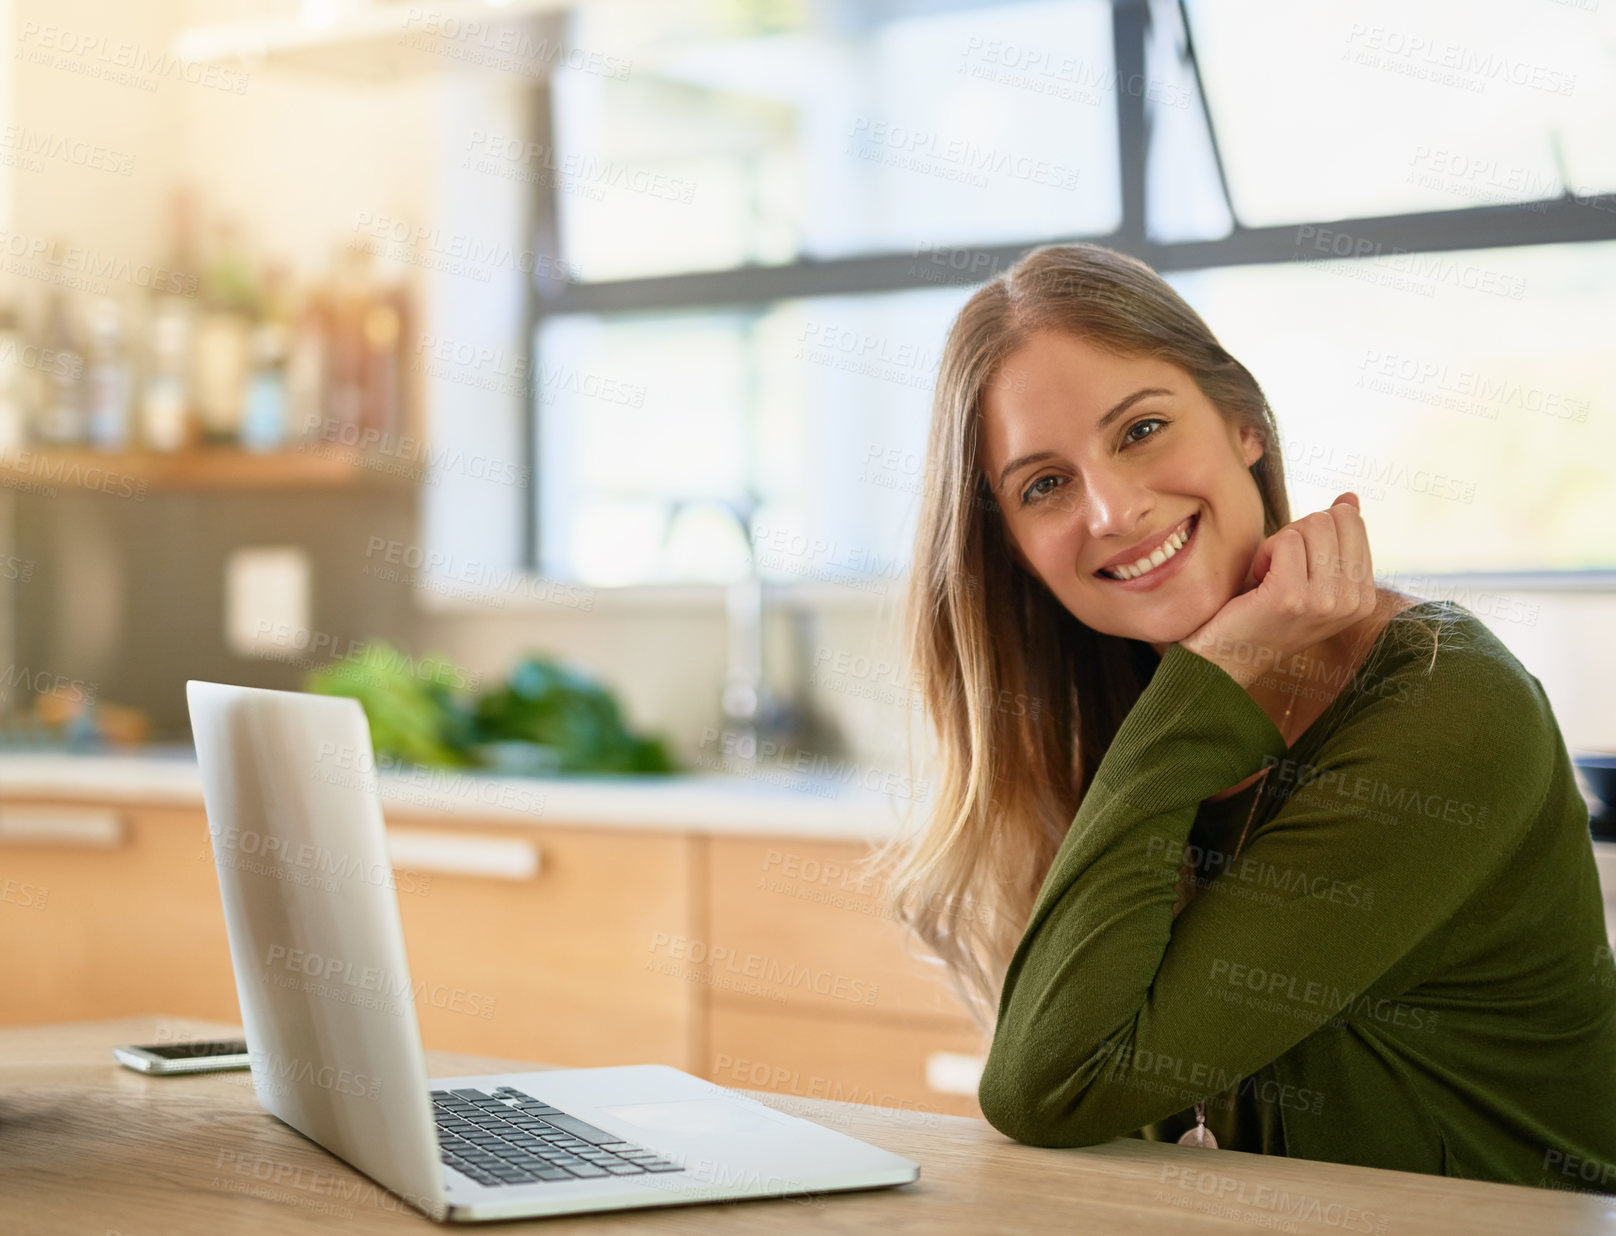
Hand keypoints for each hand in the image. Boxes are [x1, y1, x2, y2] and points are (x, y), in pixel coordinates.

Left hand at [1178, 493, 1379, 688]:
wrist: (1224, 659)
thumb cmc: (1260, 612)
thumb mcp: (1308, 575)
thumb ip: (1334, 538)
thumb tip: (1351, 498)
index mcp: (1364, 596)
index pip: (1352, 523)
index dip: (1313, 533)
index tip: (1296, 566)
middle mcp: (1353, 602)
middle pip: (1332, 519)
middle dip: (1297, 533)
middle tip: (1278, 570)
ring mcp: (1325, 601)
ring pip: (1310, 526)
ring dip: (1279, 543)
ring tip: (1268, 578)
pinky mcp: (1292, 597)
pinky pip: (1284, 541)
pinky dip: (1263, 553)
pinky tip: (1257, 581)